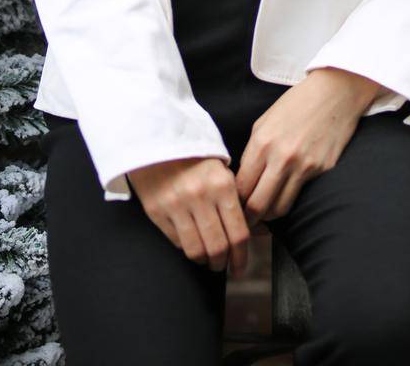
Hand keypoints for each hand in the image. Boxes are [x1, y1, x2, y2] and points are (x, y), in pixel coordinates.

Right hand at [127, 156, 249, 276]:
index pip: (238, 233)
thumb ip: (234, 200)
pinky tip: (192, 244)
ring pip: (196, 250)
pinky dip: (187, 248)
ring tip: (207, 260)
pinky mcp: (158, 211)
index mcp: (222, 185)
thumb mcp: (221, 171)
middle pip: (218, 247)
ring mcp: (177, 205)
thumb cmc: (195, 158)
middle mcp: (201, 196)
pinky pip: (177, 242)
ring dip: (205, 261)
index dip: (241, 257)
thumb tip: (251, 232)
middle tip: (223, 266)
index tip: (240, 267)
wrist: (158, 142)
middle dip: (223, 263)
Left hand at [235, 68, 384, 224]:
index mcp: (262, 142)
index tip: (233, 206)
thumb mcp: (265, 122)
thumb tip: (242, 180)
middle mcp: (281, 157)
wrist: (334, 92)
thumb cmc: (296, 104)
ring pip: (278, 208)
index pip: (241, 187)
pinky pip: (298, 196)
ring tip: (263, 214)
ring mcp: (303, 166)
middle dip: (248, 218)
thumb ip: (252, 151)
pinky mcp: (321, 170)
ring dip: (268, 215)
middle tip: (245, 221)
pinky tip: (282, 199)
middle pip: (257, 205)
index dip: (234, 201)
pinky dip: (287, 202)